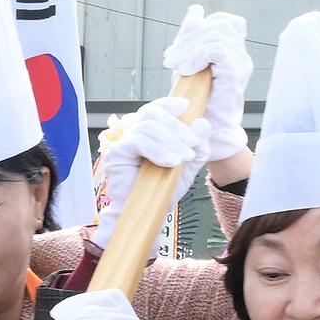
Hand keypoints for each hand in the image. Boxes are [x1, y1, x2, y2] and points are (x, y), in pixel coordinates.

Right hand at [93, 97, 211, 253]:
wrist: (147, 214)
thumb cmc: (162, 192)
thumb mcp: (188, 167)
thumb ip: (198, 147)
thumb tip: (203, 123)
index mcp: (147, 134)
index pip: (154, 110)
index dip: (168, 104)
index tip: (186, 106)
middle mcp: (132, 135)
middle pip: (152, 114)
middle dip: (177, 126)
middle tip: (192, 144)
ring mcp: (122, 143)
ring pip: (147, 127)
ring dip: (170, 141)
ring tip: (183, 159)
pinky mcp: (117, 154)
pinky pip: (138, 141)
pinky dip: (158, 150)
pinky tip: (170, 162)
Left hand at [160, 6, 251, 160]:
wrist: (208, 134)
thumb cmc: (197, 104)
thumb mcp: (188, 64)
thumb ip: (192, 38)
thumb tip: (196, 9)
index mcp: (232, 51)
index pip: (222, 20)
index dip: (199, 27)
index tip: (177, 50)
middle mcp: (241, 54)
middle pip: (218, 22)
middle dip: (188, 37)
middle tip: (169, 60)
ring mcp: (241, 63)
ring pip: (217, 32)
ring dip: (189, 48)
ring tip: (175, 67)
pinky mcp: (236, 73)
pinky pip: (216, 49)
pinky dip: (196, 56)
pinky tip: (186, 71)